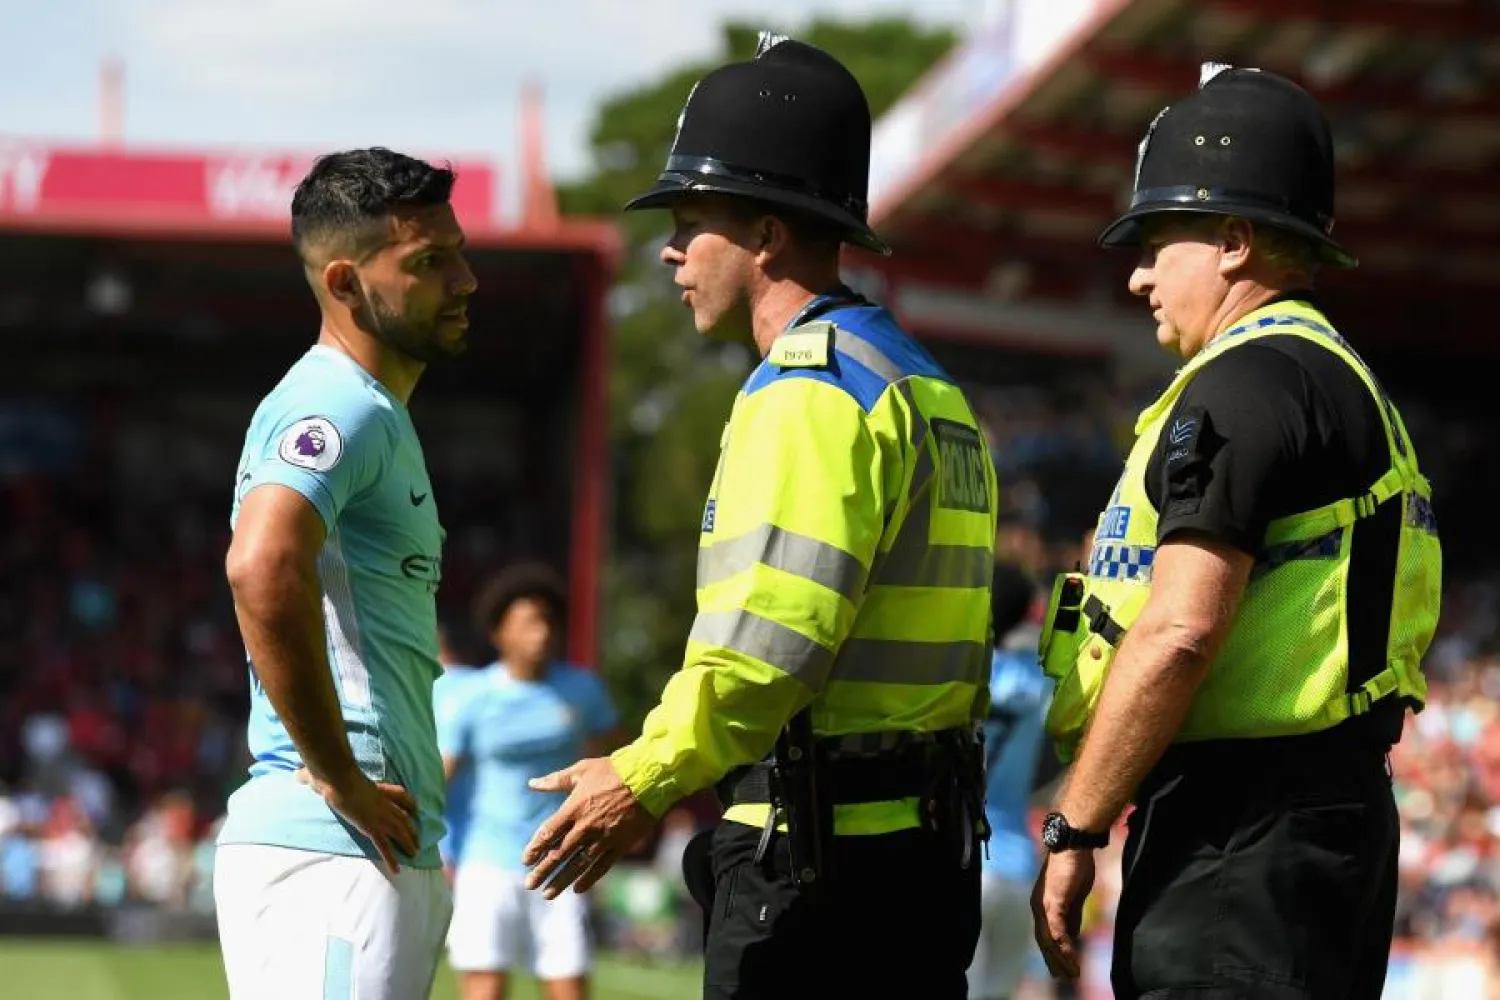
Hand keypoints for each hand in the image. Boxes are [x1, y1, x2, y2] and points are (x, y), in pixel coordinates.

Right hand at [295, 768, 417, 876]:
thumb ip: (314, 777)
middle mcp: (382, 803)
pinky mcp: (371, 828)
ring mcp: (379, 816)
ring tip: (415, 854)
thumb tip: (297, 775)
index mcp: (376, 790)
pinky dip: (392, 859)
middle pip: (404, 816)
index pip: (400, 795)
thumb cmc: (332, 775)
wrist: (337, 778)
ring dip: (409, 843)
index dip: (410, 804)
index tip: (415, 810)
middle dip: (412, 829)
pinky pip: (385, 846)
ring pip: (400, 831)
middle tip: (418, 840)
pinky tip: (397, 870)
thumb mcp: (327, 775)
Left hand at [521, 757, 654, 898]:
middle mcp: (586, 827)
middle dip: (542, 871)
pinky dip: (589, 879)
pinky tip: (577, 889)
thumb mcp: (581, 770)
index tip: (525, 860)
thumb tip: (532, 783)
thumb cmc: (613, 770)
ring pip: (578, 865)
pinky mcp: (620, 845)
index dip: (535, 849)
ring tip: (547, 894)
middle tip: (529, 885)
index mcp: (574, 808)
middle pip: (559, 854)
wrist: (649, 778)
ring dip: (561, 880)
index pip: (548, 834)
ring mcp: (603, 838)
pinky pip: (602, 867)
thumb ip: (555, 780)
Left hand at [1030, 847, 1095, 980]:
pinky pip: (1057, 931)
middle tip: (1064, 978)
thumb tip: (1072, 934)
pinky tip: (1072, 958)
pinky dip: (1064, 947)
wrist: (1072, 846)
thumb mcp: (1074, 897)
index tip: (1061, 968)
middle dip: (1054, 962)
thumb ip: (1072, 915)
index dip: (1053, 953)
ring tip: (1072, 974)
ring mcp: (1043, 906)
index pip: (1045, 935)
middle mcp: (1038, 907)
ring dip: (1061, 959)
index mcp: (1042, 905)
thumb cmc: (1074, 867)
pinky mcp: (1053, 903)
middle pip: (1044, 942)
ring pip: (1049, 940)